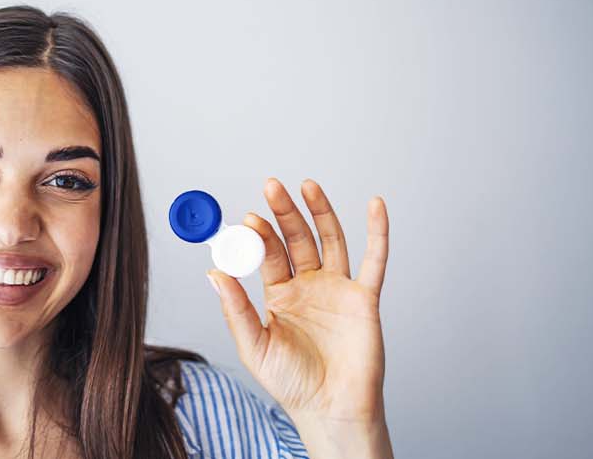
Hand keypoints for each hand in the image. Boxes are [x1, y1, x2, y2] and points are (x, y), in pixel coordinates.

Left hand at [207, 178, 391, 457]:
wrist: (330, 407)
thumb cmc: (291, 383)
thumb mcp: (254, 345)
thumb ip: (235, 309)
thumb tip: (213, 273)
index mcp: (279, 295)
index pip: (268, 255)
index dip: (260, 235)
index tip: (249, 218)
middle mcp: (308, 286)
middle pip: (297, 239)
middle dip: (285, 213)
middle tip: (272, 186)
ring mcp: (337, 289)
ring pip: (331, 240)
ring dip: (321, 212)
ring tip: (307, 185)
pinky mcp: (364, 298)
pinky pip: (375, 260)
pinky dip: (378, 232)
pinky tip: (375, 205)